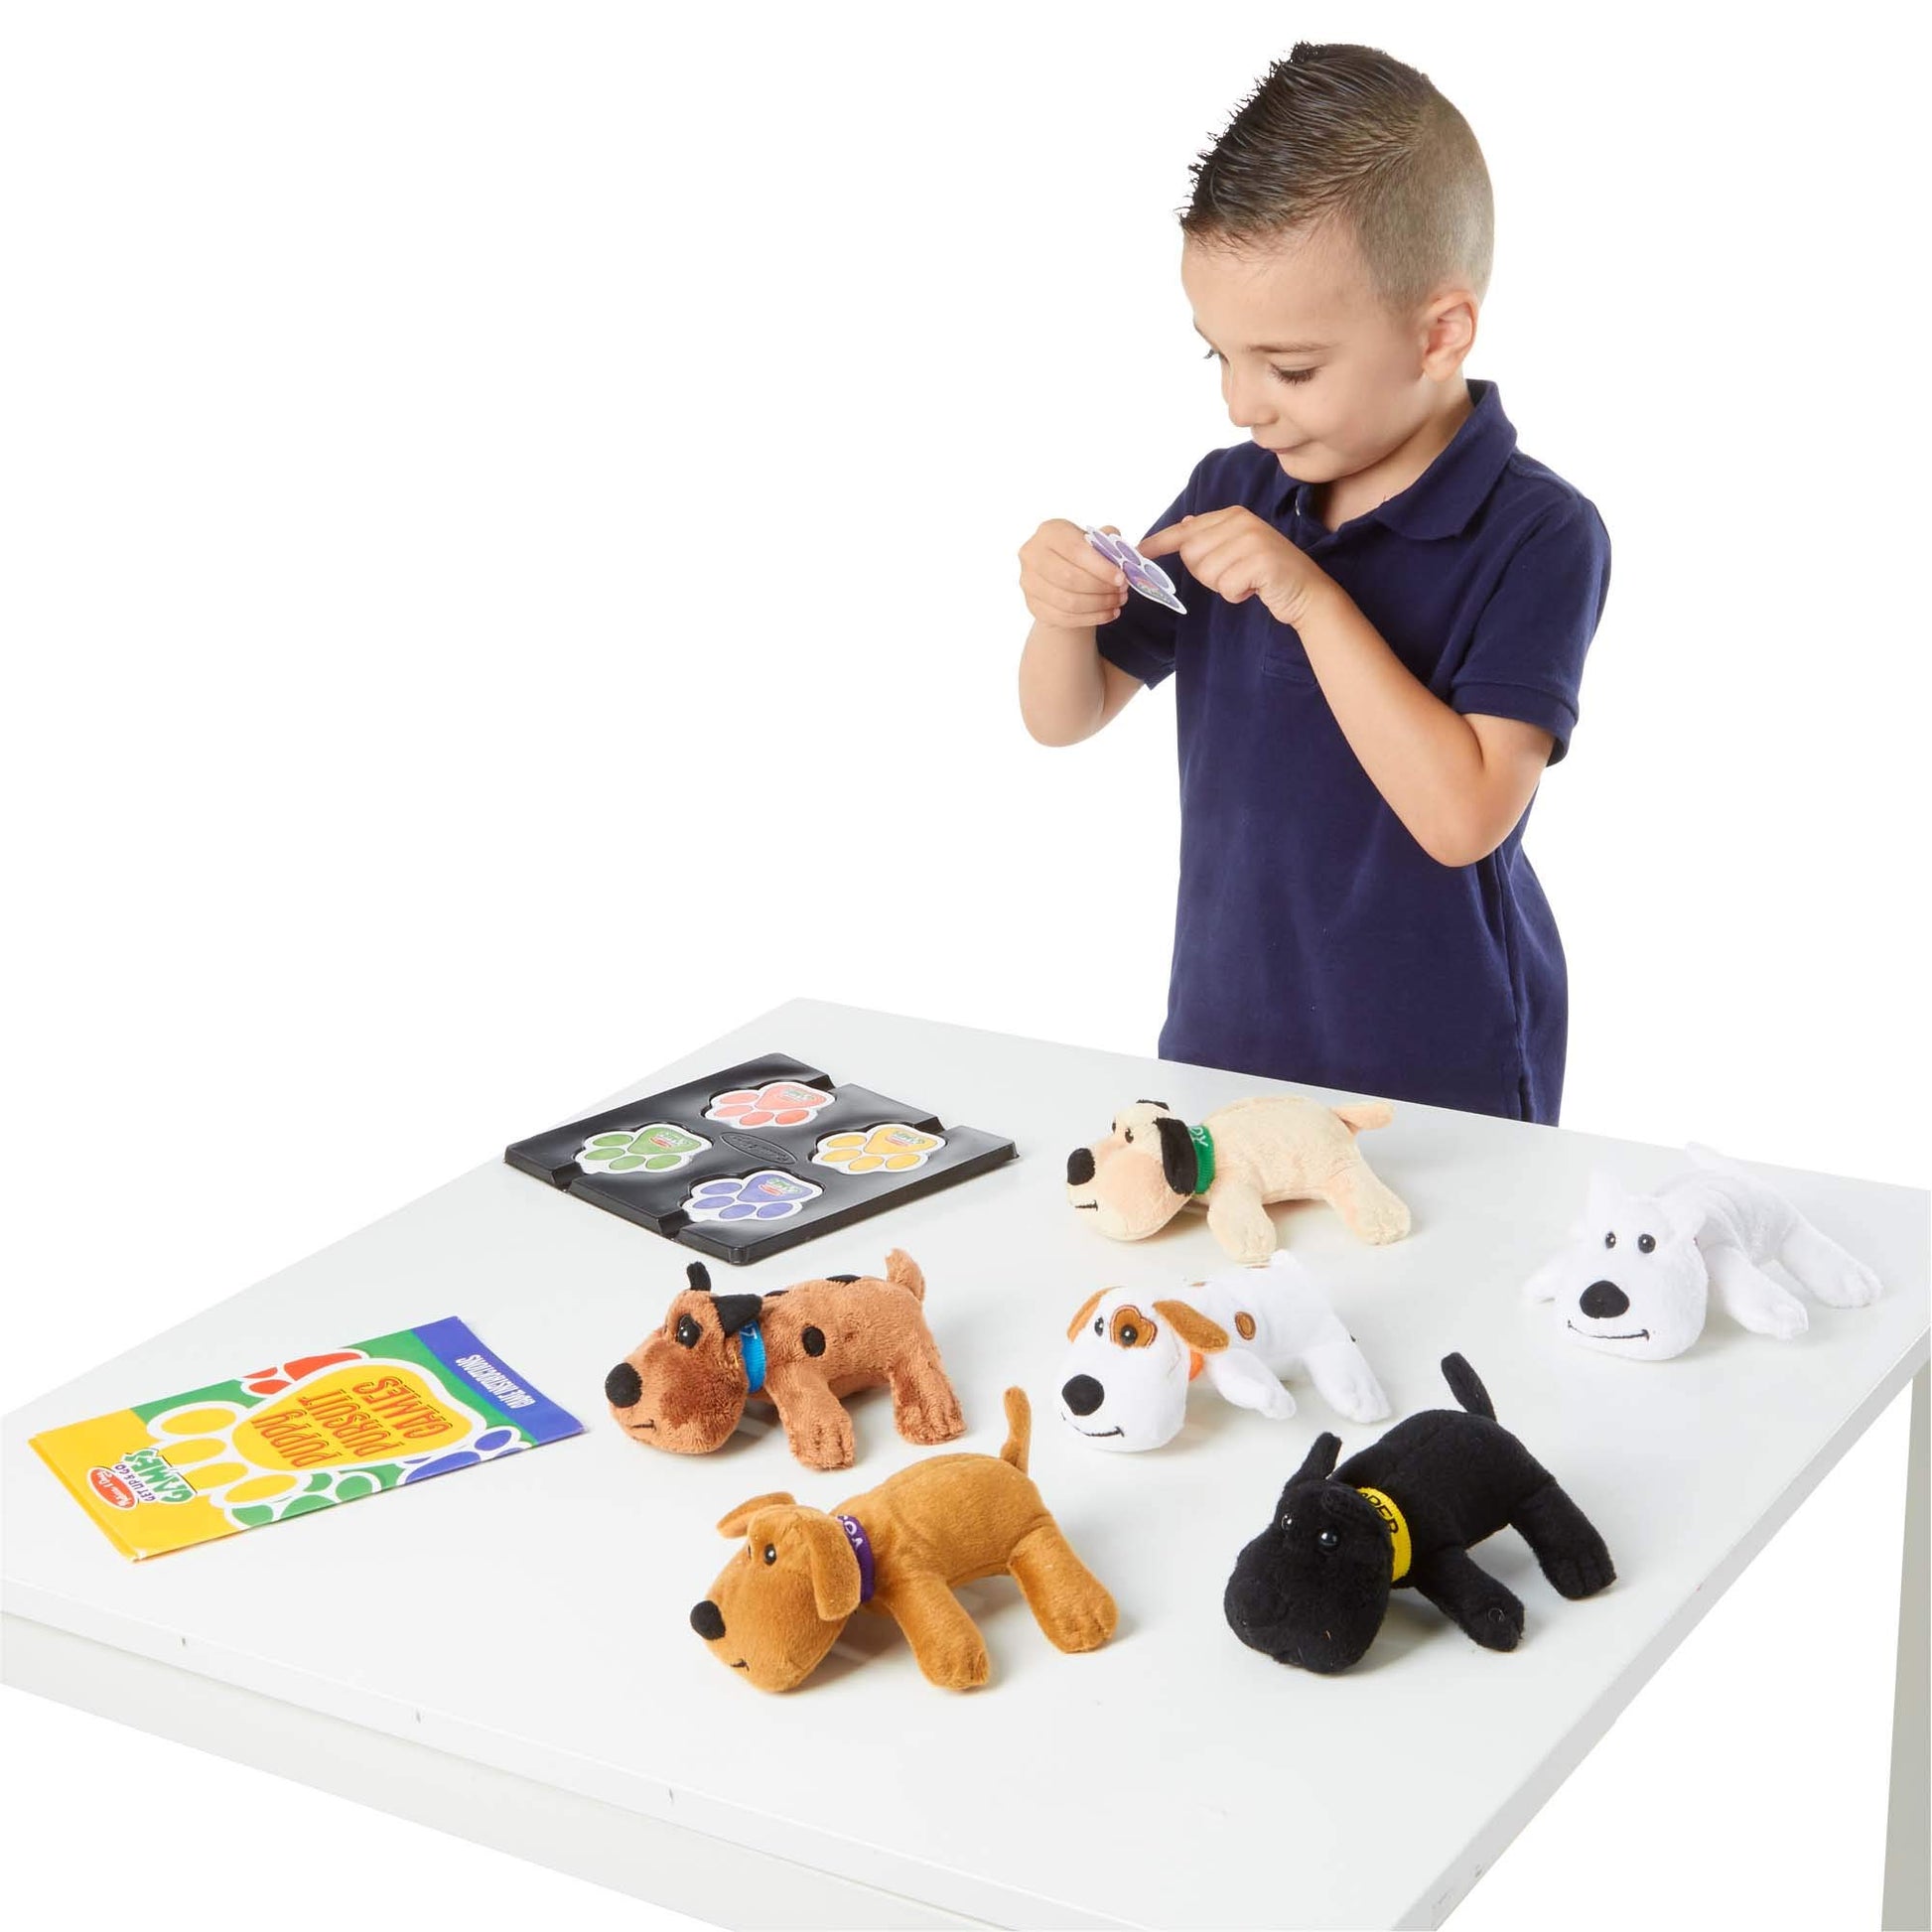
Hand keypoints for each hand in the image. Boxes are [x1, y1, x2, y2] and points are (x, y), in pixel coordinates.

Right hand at [1018, 519, 1129, 629]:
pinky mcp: (1033, 605)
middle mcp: (1032, 554)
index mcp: (1050, 531)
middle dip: (1101, 588)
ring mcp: (1029, 581)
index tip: (1122, 578)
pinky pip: (1065, 617)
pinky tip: (1108, 613)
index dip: (1101, 567)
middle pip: (1069, 578)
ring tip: (1118, 602)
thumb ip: (1111, 543)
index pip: (1076, 550)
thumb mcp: (1096, 541)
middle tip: (1123, 592)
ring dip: (1099, 605)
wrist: (1062, 575)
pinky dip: (1091, 618)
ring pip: (1068, 602)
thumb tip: (1129, 553)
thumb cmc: (1082, 555)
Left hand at [1140, 507, 1334, 630]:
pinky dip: (1237, 596)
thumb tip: (1184, 522)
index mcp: (1233, 515)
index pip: (1185, 529)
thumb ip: (1212, 536)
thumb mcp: (1239, 548)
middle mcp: (1241, 521)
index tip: (1138, 550)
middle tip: (1233, 575)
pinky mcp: (1261, 562)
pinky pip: (1226, 587)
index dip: (1159, 542)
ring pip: (1207, 573)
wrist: (1308, 593)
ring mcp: (1252, 540)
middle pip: (1191, 555)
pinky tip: (1255, 589)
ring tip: (1247, 581)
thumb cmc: (1268, 574)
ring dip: (1223, 586)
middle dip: (1205, 574)